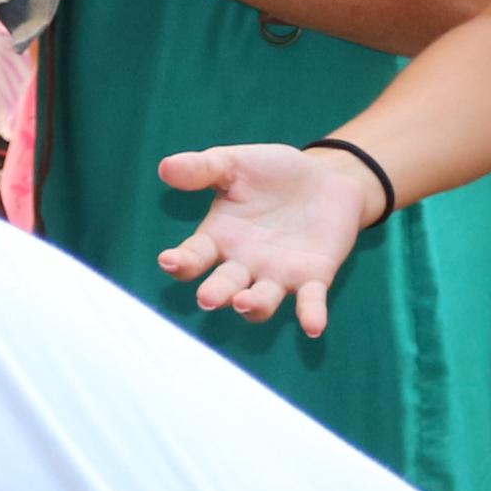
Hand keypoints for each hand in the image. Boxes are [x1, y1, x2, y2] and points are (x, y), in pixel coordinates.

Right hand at [150, 143, 382, 336]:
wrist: (325, 176)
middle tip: (208, 298)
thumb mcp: (234, 164)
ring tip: (244, 303)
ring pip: (262, 301)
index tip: (169, 261)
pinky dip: (310, 314)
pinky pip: (310, 301)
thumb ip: (202, 169)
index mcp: (219, 238)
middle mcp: (244, 265)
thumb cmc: (271, 173)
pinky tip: (313, 326)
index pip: (195, 256)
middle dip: (216, 293)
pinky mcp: (313, 277)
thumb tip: (165, 167)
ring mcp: (277, 275)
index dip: (181, 261)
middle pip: (225, 286)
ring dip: (254, 306)